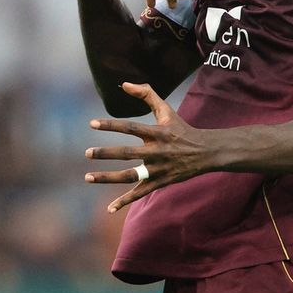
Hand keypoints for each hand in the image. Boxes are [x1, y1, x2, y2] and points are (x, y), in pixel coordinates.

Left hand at [84, 82, 220, 212]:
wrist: (205, 152)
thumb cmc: (181, 129)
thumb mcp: (166, 110)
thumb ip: (146, 94)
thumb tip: (124, 84)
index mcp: (157, 133)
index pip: (130, 128)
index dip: (111, 125)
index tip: (92, 124)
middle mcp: (157, 152)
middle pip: (128, 154)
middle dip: (106, 154)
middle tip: (87, 153)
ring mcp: (158, 169)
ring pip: (130, 176)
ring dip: (108, 178)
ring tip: (88, 177)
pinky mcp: (160, 183)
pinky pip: (140, 193)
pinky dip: (125, 201)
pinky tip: (109, 208)